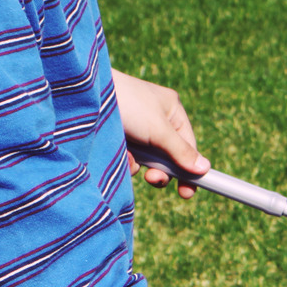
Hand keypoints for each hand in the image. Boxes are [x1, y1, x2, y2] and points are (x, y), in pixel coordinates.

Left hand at [111, 69, 209, 198]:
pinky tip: (116, 151)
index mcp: (170, 110)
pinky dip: (123, 159)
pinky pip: (128, 157)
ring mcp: (135, 128)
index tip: (187, 192)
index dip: (189, 169)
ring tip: (130, 159)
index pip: (188, 146)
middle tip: (154, 180)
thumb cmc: (126, 103)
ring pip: (147, 160)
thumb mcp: (159, 129)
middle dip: (160, 170)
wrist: (82, 94)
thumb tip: (204, 169)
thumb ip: (181, 152)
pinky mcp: (117, 136)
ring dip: (139, 165)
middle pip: (168, 157)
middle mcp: (154, 119)